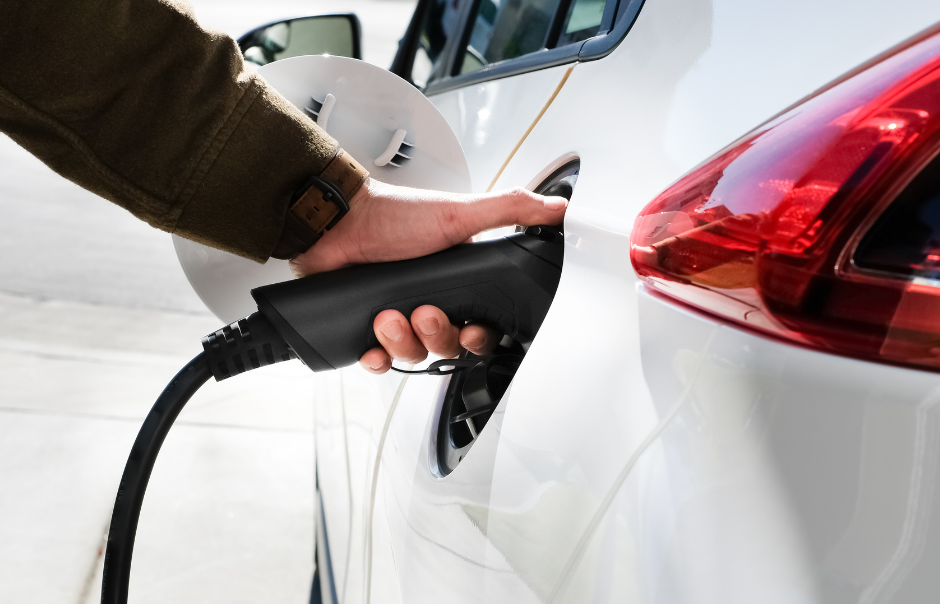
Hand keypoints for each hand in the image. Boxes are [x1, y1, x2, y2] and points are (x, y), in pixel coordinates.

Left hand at [289, 178, 567, 373]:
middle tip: (424, 312)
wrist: (337, 222)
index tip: (472, 330)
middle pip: (448, 346)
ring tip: (389, 315)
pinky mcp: (367, 328)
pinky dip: (376, 359)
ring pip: (413, 355)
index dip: (480, 337)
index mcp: (457, 282)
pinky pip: (379, 362)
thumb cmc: (394, 215)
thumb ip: (510, 210)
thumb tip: (557, 208)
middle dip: (438, 334)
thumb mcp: (460, 212)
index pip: (481, 326)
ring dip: (403, 341)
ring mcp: (398, 317)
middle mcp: (431, 302)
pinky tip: (372, 347)